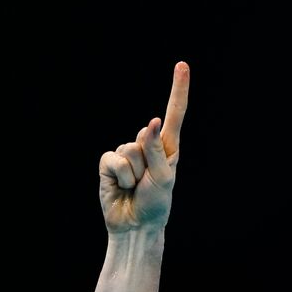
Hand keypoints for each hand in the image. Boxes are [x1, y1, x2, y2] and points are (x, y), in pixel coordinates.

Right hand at [98, 61, 189, 234]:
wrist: (135, 226)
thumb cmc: (155, 204)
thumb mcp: (164, 178)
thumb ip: (157, 149)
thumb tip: (150, 121)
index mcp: (167, 146)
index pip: (174, 114)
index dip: (178, 89)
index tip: (182, 65)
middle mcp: (146, 145)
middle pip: (147, 136)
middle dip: (149, 162)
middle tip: (148, 183)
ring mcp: (126, 153)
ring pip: (130, 149)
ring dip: (135, 173)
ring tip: (135, 187)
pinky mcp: (109, 163)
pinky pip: (116, 159)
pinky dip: (121, 176)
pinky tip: (122, 187)